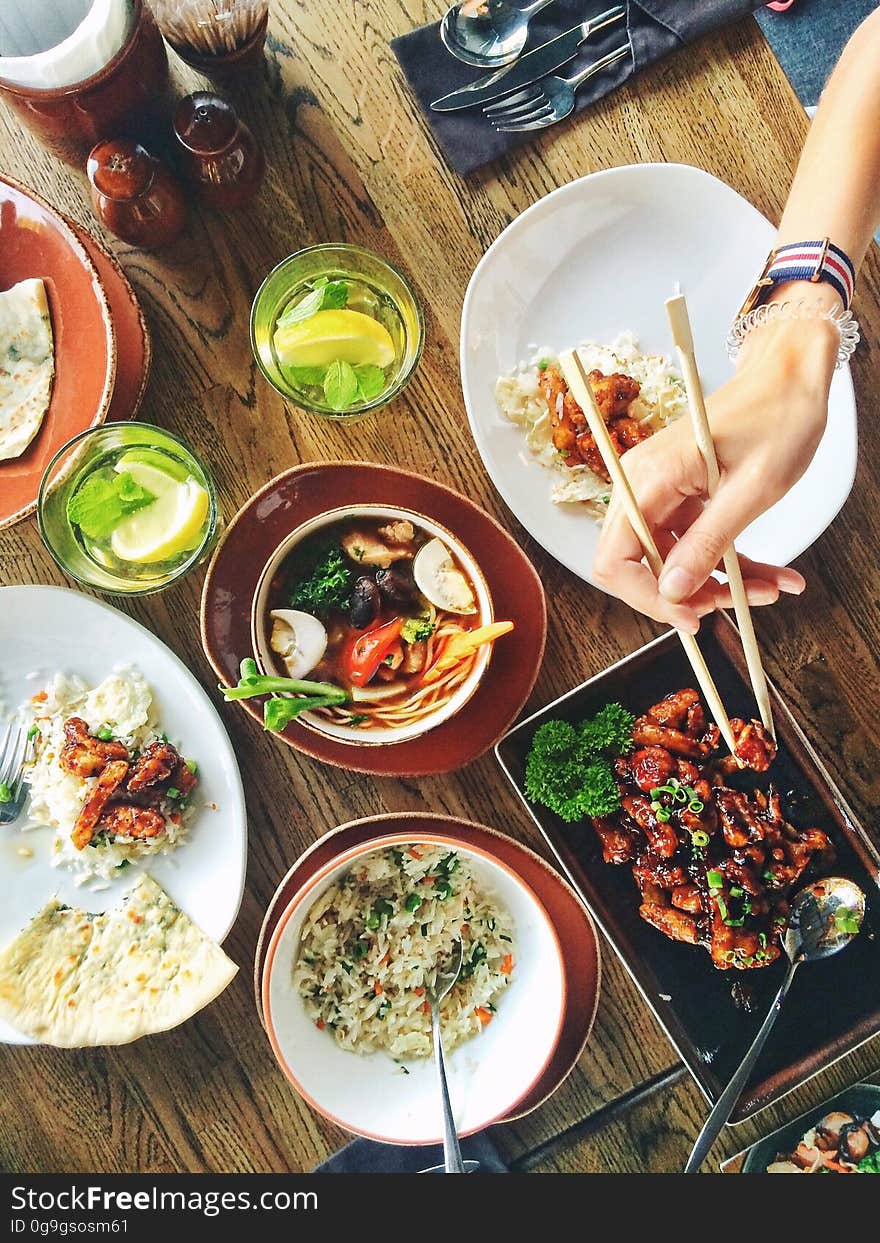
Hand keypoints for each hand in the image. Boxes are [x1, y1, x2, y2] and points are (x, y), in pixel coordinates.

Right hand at [593, 307, 838, 631]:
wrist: (791, 376)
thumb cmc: (778, 416)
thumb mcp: (752, 489)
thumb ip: (708, 543)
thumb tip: (674, 592)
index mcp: (650, 478)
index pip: (614, 559)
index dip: (645, 597)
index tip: (690, 615)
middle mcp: (643, 484)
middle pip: (640, 565)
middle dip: (688, 594)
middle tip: (736, 604)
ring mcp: (659, 489)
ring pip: (672, 559)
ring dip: (718, 583)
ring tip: (771, 587)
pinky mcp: (679, 493)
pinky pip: (692, 541)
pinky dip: (728, 562)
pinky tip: (769, 573)